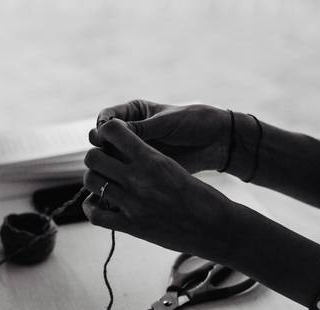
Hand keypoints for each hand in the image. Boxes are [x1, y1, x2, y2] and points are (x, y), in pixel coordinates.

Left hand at [82, 119, 238, 261]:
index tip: (111, 141)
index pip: (112, 131)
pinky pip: (95, 214)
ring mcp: (132, 204)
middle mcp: (138, 178)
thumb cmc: (200, 195)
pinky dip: (91, 207)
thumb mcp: (174, 167)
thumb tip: (127, 154)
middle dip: (97, 158)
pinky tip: (98, 204)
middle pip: (93, 157)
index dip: (106, 133)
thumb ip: (148, 160)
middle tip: (105, 164)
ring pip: (90, 181)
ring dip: (94, 180)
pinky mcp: (130, 226)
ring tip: (103, 183)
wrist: (215, 227)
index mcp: (151, 158)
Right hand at [89, 99, 229, 173]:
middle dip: (102, 150)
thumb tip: (107, 132)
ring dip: (108, 168)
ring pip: (110, 161)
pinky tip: (118, 187)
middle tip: (108, 158)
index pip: (106, 119)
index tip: (105, 136)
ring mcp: (135, 151)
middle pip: (103, 142)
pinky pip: (124, 175)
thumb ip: (138, 128)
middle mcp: (131, 132)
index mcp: (134, 113)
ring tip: (111, 175)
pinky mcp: (142, 168)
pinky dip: (119, 182)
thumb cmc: (195, 122)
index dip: (102, 128)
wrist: (217, 141)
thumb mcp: (165, 123)